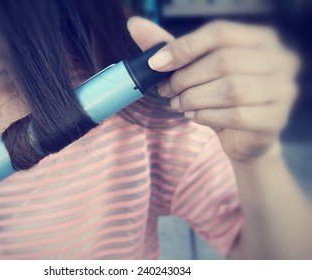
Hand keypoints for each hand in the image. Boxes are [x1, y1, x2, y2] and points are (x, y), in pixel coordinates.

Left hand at [128, 17, 298, 162]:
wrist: (246, 135)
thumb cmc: (222, 97)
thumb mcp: (199, 70)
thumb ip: (172, 48)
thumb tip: (135, 24)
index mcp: (260, 39)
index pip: (219, 32)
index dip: (184, 47)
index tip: (156, 64)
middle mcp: (279, 59)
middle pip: (223, 61)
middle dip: (185, 78)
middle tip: (166, 90)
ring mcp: (282, 89)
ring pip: (229, 90)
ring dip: (193, 98)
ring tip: (178, 104)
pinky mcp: (276, 118)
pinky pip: (236, 115)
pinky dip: (207, 116)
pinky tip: (195, 116)